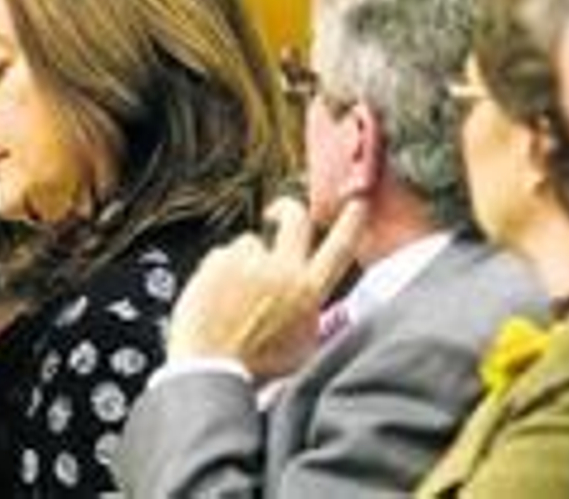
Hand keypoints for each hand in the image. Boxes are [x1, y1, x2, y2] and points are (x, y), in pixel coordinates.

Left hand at [168, 196, 366, 379]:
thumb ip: (311, 312)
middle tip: (276, 212)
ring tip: (233, 297)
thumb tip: (312, 294)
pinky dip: (218, 271)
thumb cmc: (256, 364)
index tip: (358, 201)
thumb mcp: (302, 346)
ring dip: (244, 261)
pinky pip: (222, 255)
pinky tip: (215, 298)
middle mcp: (283, 271)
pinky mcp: (220, 260)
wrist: (210, 367)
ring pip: (250, 243)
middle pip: (295, 218)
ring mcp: (250, 262)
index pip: (340, 248)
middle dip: (287, 209)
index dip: (352, 222)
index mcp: (308, 293)